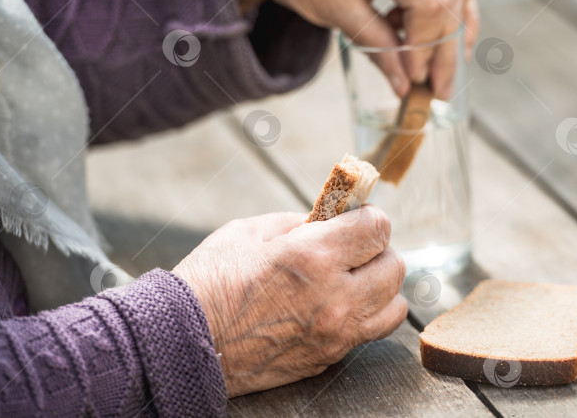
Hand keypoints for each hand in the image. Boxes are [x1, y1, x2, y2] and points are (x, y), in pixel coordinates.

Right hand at [172, 207, 406, 396]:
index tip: (357, 218)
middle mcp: (334, 298)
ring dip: (380, 287)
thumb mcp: (250, 232)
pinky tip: (337, 305)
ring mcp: (334, 334)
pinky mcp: (327, 358)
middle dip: (378, 250)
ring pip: (395, 307)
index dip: (370, 217)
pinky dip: (364, 315)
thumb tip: (332, 219)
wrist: (181, 344)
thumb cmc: (208, 282)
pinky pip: (369, 333)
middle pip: (395, 267)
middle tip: (355, 247)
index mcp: (314, 258)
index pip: (378, 229)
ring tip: (355, 278)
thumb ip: (299, 223)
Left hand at [233, 0, 481, 99]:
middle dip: (445, 47)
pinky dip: (450, 8)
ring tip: (436, 66)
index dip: (427, 45)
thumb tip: (406, 84)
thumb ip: (376, 47)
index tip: (415, 78)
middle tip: (437, 89)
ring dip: (454, 28)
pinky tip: (435, 38)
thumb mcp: (333, 11)